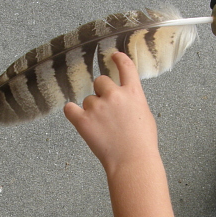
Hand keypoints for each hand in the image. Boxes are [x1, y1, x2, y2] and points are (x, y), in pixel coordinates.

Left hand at [64, 53, 159, 173]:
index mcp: (133, 93)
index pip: (126, 67)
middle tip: (107, 110)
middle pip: (101, 81)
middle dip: (102, 92)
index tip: (114, 56)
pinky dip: (73, 113)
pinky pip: (70, 109)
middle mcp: (114, 95)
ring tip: (102, 128)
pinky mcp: (82, 120)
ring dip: (92, 109)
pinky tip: (79, 119)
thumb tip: (124, 100)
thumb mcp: (145, 116)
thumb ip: (133, 102)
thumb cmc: (142, 144)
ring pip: (88, 99)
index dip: (119, 59)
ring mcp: (97, 106)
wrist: (132, 161)